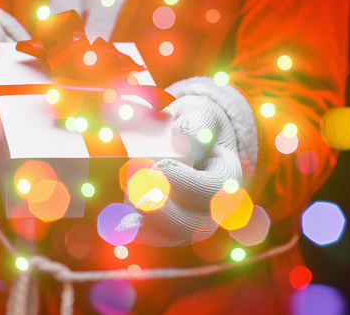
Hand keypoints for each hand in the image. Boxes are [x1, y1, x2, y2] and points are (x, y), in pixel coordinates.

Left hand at [119, 95, 243, 245]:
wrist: (184, 139)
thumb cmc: (193, 123)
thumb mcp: (200, 112)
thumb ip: (198, 120)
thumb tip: (183, 138)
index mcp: (227, 175)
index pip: (216, 189)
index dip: (188, 184)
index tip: (159, 168)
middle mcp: (216, 205)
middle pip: (199, 224)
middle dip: (167, 214)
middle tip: (140, 196)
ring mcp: (195, 219)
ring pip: (177, 237)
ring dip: (151, 228)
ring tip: (127, 210)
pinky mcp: (172, 227)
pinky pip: (159, 239)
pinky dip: (140, 233)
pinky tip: (122, 222)